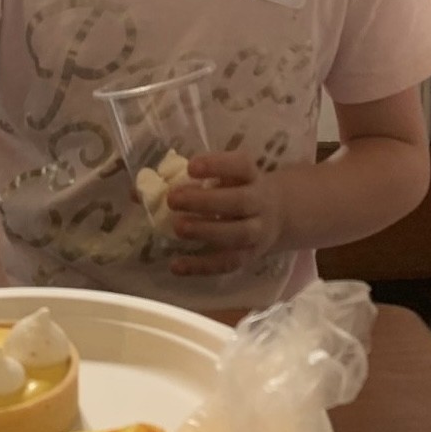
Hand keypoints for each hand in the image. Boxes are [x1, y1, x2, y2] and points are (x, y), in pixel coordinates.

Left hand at [165, 152, 284, 276]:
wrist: (278, 214)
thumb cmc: (241, 188)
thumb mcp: (230, 175)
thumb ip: (200, 176)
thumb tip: (152, 185)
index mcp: (252, 176)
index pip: (241, 166)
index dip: (217, 165)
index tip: (191, 167)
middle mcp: (260, 203)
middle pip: (239, 202)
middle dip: (205, 202)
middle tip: (173, 200)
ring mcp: (257, 232)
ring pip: (236, 235)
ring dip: (205, 232)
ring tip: (177, 227)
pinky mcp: (248, 256)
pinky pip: (227, 263)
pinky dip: (201, 266)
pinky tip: (176, 266)